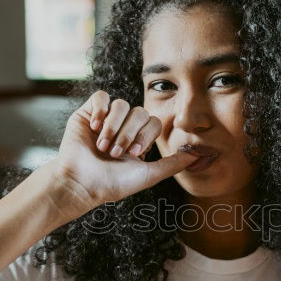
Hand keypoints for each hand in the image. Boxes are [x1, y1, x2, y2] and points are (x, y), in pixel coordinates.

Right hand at [41, 91, 197, 221]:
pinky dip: (100, 111)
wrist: (81, 183)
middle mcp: (123, 127)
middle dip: (129, 134)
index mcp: (138, 139)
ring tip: (103, 146)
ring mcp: (105, 119)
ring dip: (114, 127)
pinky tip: (94, 128)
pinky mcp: (88, 113)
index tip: (134, 154)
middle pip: (139, 112)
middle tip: (117, 153)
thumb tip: (198, 155)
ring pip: (121, 104)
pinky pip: (101, 97)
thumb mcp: (148, 175)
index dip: (146, 135)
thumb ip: (173, 164)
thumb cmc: (112, 184)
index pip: (153, 122)